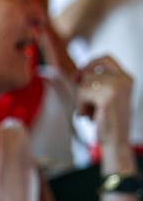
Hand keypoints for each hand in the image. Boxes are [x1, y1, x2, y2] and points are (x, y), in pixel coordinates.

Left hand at [76, 56, 133, 173]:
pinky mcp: (108, 96)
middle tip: (82, 101)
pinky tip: (87, 117)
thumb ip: (94, 83)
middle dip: (80, 85)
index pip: (105, 57)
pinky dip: (79, 106)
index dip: (89, 63)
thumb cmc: (107, 122)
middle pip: (90, 70)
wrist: (116, 142)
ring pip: (84, 83)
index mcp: (126, 78)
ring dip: (80, 100)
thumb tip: (75, 72)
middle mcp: (124, 79)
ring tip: (89, 113)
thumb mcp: (102, 98)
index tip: (79, 76)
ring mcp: (118, 86)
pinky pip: (82, 93)